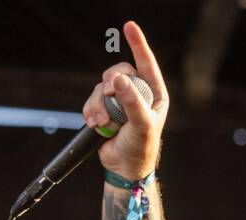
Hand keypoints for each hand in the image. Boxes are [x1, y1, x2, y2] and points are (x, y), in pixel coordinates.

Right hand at [81, 20, 168, 182]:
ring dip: (99, 104)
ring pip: (102, 86)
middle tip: (109, 95)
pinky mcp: (105, 108)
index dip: (137, 44)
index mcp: (154, 95)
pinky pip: (92, 98)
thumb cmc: (140, 147)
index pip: (146, 64)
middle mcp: (138, 94)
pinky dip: (91, 111)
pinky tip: (97, 125)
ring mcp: (120, 100)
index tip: (129, 26)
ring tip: (104, 123)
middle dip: (110, 83)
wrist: (124, 167)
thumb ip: (131, 101)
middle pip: (119, 71)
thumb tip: (118, 79)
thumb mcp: (141, 124)